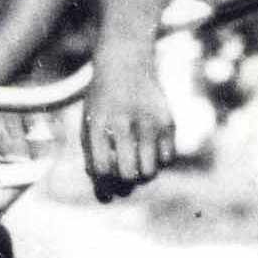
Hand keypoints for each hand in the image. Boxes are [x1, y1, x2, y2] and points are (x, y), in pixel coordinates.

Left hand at [83, 50, 175, 200]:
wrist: (125, 64)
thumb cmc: (103, 102)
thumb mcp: (90, 124)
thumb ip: (93, 157)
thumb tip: (106, 194)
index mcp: (98, 125)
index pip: (101, 170)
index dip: (102, 184)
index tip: (105, 182)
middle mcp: (123, 124)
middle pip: (127, 174)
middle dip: (124, 184)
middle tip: (123, 177)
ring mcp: (148, 122)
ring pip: (150, 171)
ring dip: (142, 176)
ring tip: (137, 165)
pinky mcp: (168, 121)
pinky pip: (168, 159)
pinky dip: (159, 162)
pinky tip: (151, 152)